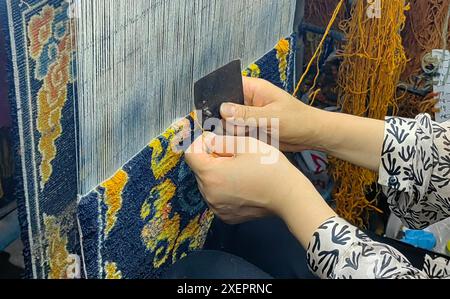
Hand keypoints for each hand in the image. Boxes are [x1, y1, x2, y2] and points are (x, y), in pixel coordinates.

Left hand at [185, 132, 336, 246]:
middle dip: (210, 158)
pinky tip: (240, 183)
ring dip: (216, 173)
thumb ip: (219, 140)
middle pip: (198, 169)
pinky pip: (216, 197)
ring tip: (237, 169)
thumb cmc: (269, 168)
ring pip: (207, 183)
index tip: (214, 139)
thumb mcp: (244, 144)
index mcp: (211, 174)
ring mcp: (217, 207)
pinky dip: (223, 188)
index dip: (200, 142)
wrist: (288, 195)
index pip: (190, 154)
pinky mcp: (225, 215)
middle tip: (231, 153)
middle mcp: (209, 194)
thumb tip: (207, 141)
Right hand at [220, 77, 314, 151]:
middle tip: (229, 127)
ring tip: (240, 135)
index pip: (229, 85)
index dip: (218, 95)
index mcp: (255, 89)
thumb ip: (247, 114)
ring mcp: (250, 115)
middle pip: (225, 105)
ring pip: (229, 121)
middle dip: (222, 116)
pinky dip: (236, 137)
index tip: (210, 108)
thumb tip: (223, 109)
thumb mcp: (272, 117)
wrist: (311, 136)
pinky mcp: (252, 129)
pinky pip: (237, 132)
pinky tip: (240, 141)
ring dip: (230, 129)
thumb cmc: (298, 120)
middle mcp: (249, 101)